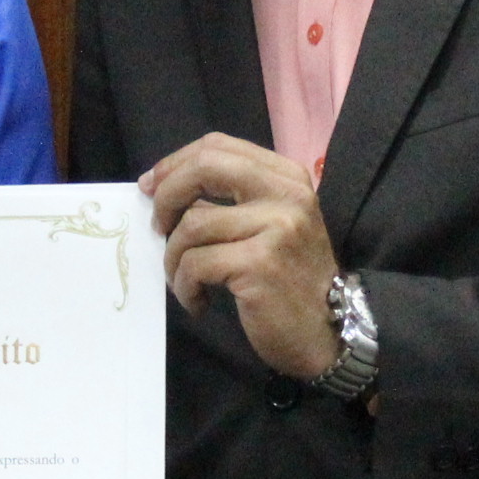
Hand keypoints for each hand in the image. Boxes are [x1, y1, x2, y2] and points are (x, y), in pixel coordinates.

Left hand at [138, 134, 340, 379]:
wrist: (327, 332)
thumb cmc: (290, 281)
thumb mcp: (272, 224)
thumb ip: (231, 199)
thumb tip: (162, 186)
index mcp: (287, 177)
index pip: (218, 146)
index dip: (175, 164)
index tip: (151, 186)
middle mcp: (287, 195)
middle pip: (204, 168)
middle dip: (166, 196)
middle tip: (157, 227)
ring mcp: (276, 228)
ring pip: (191, 225)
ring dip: (173, 259)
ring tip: (183, 281)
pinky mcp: (259, 264)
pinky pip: (195, 264)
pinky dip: (184, 286)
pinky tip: (197, 301)